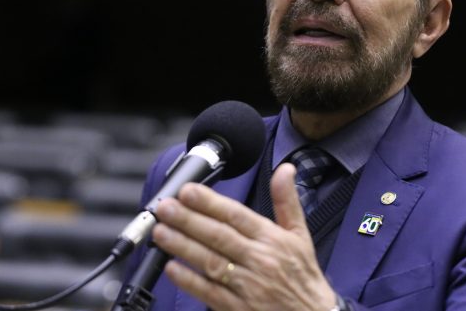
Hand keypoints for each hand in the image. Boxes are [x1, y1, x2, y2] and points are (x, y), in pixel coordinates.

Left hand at [151, 162, 337, 310]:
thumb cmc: (304, 277)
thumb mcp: (301, 235)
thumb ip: (287, 201)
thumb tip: (285, 170)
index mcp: (272, 239)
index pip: (237, 216)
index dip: (210, 203)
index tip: (189, 191)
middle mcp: (260, 260)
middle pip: (219, 236)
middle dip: (189, 220)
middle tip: (166, 206)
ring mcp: (248, 286)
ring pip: (211, 262)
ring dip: (183, 246)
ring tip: (161, 231)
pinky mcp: (238, 309)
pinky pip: (210, 292)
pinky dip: (190, 280)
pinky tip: (171, 268)